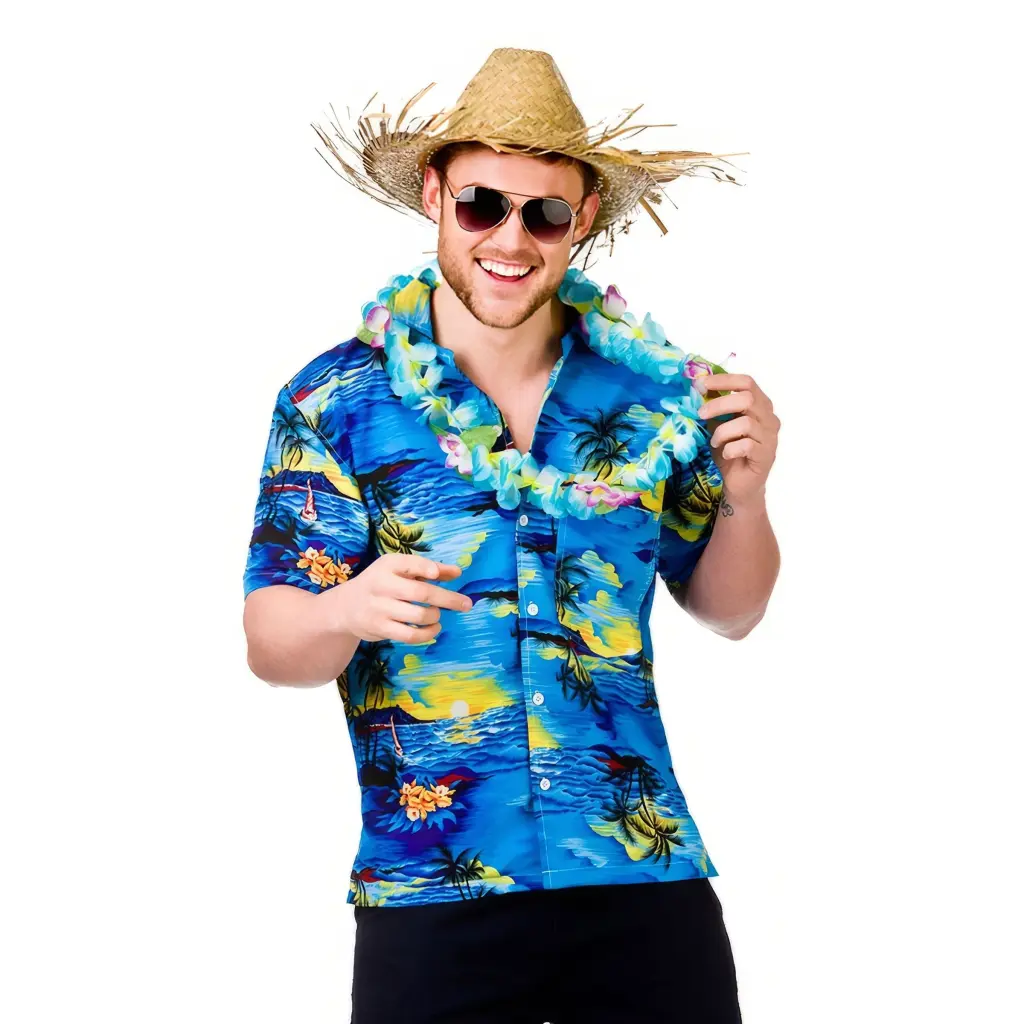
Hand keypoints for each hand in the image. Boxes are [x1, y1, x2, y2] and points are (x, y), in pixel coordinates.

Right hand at [330, 553, 471, 643]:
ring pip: (418, 615)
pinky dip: (428, 634)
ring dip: (436, 616)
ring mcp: (379, 608)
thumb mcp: (399, 570)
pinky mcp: (379, 628)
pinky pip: (410, 635)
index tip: (437, 574)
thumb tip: (457, 572)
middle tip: (466, 604)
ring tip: (437, 615)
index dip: (425, 568)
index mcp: (387, 565)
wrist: (346, 607)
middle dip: (448, 599)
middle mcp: (382, 585)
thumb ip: (429, 569)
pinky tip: (434, 628)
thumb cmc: (382, 583)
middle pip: (420, 592)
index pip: (409, 563)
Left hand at [696, 372, 779, 506]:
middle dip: (719, 404)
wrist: (739, 484)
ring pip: (745, 423)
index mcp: (760, 405)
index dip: (723, 380)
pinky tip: (726, 454)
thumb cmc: (729, 451)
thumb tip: (696, 390)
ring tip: (715, 442)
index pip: (746, 382)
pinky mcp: (766, 456)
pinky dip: (730, 449)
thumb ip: (713, 409)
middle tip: (700, 414)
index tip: (700, 384)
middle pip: (747, 398)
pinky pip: (746, 445)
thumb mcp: (717, 426)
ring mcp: (770, 437)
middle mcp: (769, 418)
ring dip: (722, 431)